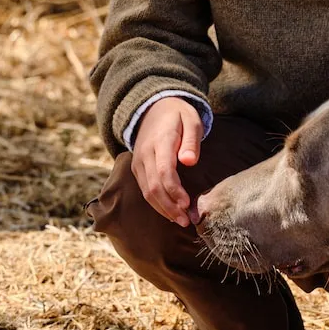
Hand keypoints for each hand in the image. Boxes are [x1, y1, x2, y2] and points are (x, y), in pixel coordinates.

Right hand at [131, 97, 203, 225]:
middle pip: (153, 186)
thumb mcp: (191, 120)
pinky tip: (170, 212)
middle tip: (186, 221)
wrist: (153, 108)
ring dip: (163, 209)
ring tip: (180, 221)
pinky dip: (156, 203)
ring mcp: (138, 162)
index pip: (164, 171)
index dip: (174, 190)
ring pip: (146, 192)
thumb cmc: (178, 115)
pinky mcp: (137, 168)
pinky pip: (144, 189)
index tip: (187, 204)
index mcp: (160, 141)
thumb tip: (190, 161)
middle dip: (169, 207)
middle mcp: (145, 154)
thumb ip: (191, 140)